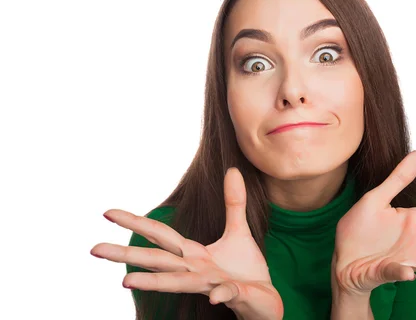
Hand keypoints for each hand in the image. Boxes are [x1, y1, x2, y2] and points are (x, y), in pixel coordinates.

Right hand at [91, 167, 283, 319]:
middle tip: (94, 250)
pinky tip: (215, 297)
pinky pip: (226, 293)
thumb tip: (231, 169)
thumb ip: (234, 202)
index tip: (108, 212)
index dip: (136, 222)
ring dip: (154, 282)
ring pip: (179, 283)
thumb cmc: (246, 270)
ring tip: (125, 282)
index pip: (160, 235)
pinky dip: (221, 293)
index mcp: (193, 254)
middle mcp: (195, 270)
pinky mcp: (234, 295)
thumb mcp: (240, 231)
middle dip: (126, 254)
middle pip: (157, 260)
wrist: (266, 300)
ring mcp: (211, 284)